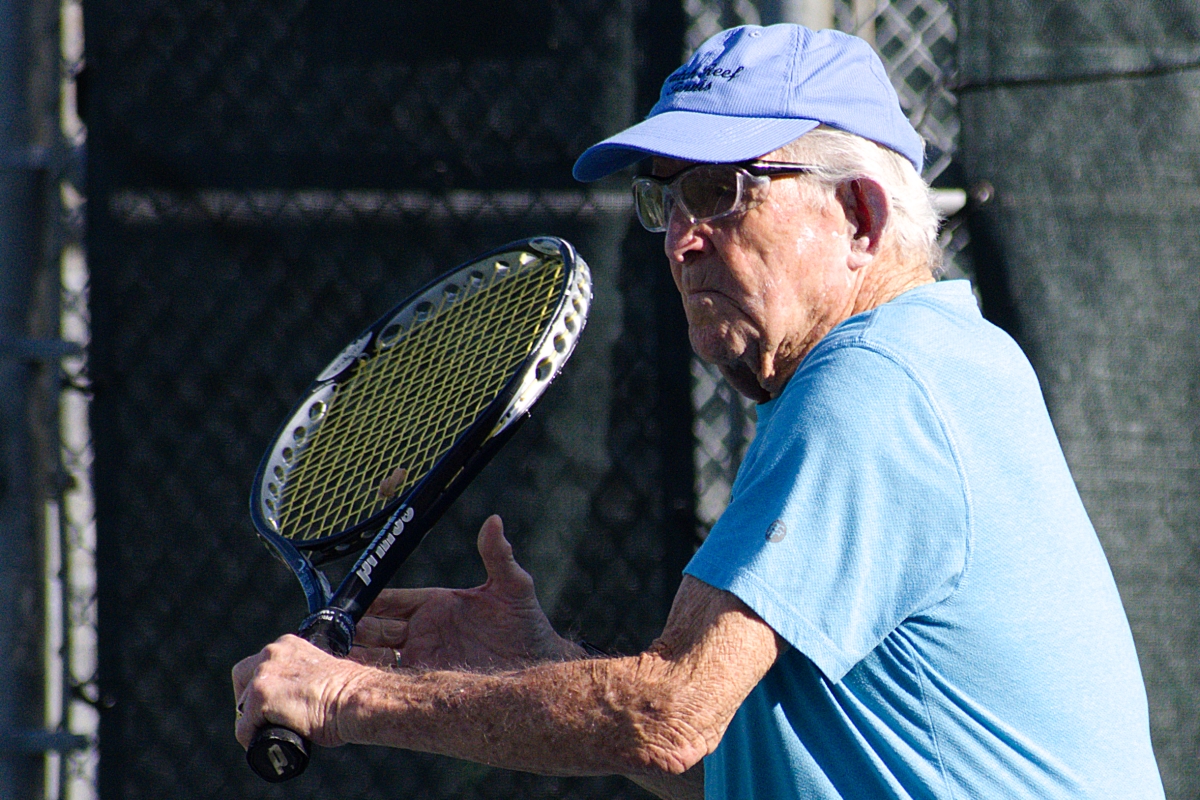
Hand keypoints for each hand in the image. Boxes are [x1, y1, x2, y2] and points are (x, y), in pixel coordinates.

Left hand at [232, 634, 364, 749]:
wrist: (357, 699)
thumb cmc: (349, 693)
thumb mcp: (321, 674)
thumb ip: (303, 678)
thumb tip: (296, 698)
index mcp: (289, 645)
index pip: (262, 662)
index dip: (263, 684)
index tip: (273, 702)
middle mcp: (273, 653)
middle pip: (243, 676)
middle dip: (249, 698)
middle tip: (264, 718)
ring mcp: (264, 673)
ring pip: (243, 703)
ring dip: (253, 720)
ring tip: (269, 735)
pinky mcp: (261, 696)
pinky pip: (244, 727)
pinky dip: (252, 739)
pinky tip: (268, 746)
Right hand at [350, 514, 580, 670]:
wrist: (540, 667)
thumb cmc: (528, 625)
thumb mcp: (513, 587)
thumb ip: (499, 556)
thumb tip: (495, 521)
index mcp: (436, 604)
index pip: (390, 600)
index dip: (367, 601)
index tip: (346, 604)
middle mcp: (424, 630)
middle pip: (376, 629)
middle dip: (352, 631)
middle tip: (330, 635)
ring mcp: (425, 657)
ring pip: (378, 657)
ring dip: (357, 658)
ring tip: (334, 662)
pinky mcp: (430, 682)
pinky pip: (395, 682)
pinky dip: (374, 682)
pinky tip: (357, 685)